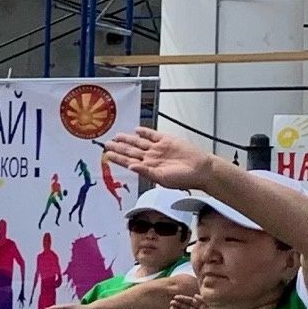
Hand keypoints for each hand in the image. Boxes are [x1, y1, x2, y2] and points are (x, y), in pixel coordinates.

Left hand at [102, 125, 217, 189]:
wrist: (201, 169)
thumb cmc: (183, 178)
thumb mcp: (161, 178)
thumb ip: (145, 172)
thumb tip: (130, 167)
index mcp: (148, 168)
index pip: (129, 162)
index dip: (118, 158)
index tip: (107, 155)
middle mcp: (151, 157)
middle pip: (131, 151)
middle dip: (119, 148)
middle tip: (106, 144)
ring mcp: (158, 148)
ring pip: (140, 142)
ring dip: (128, 139)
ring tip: (117, 136)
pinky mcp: (167, 141)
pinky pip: (153, 135)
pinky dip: (145, 132)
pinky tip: (136, 130)